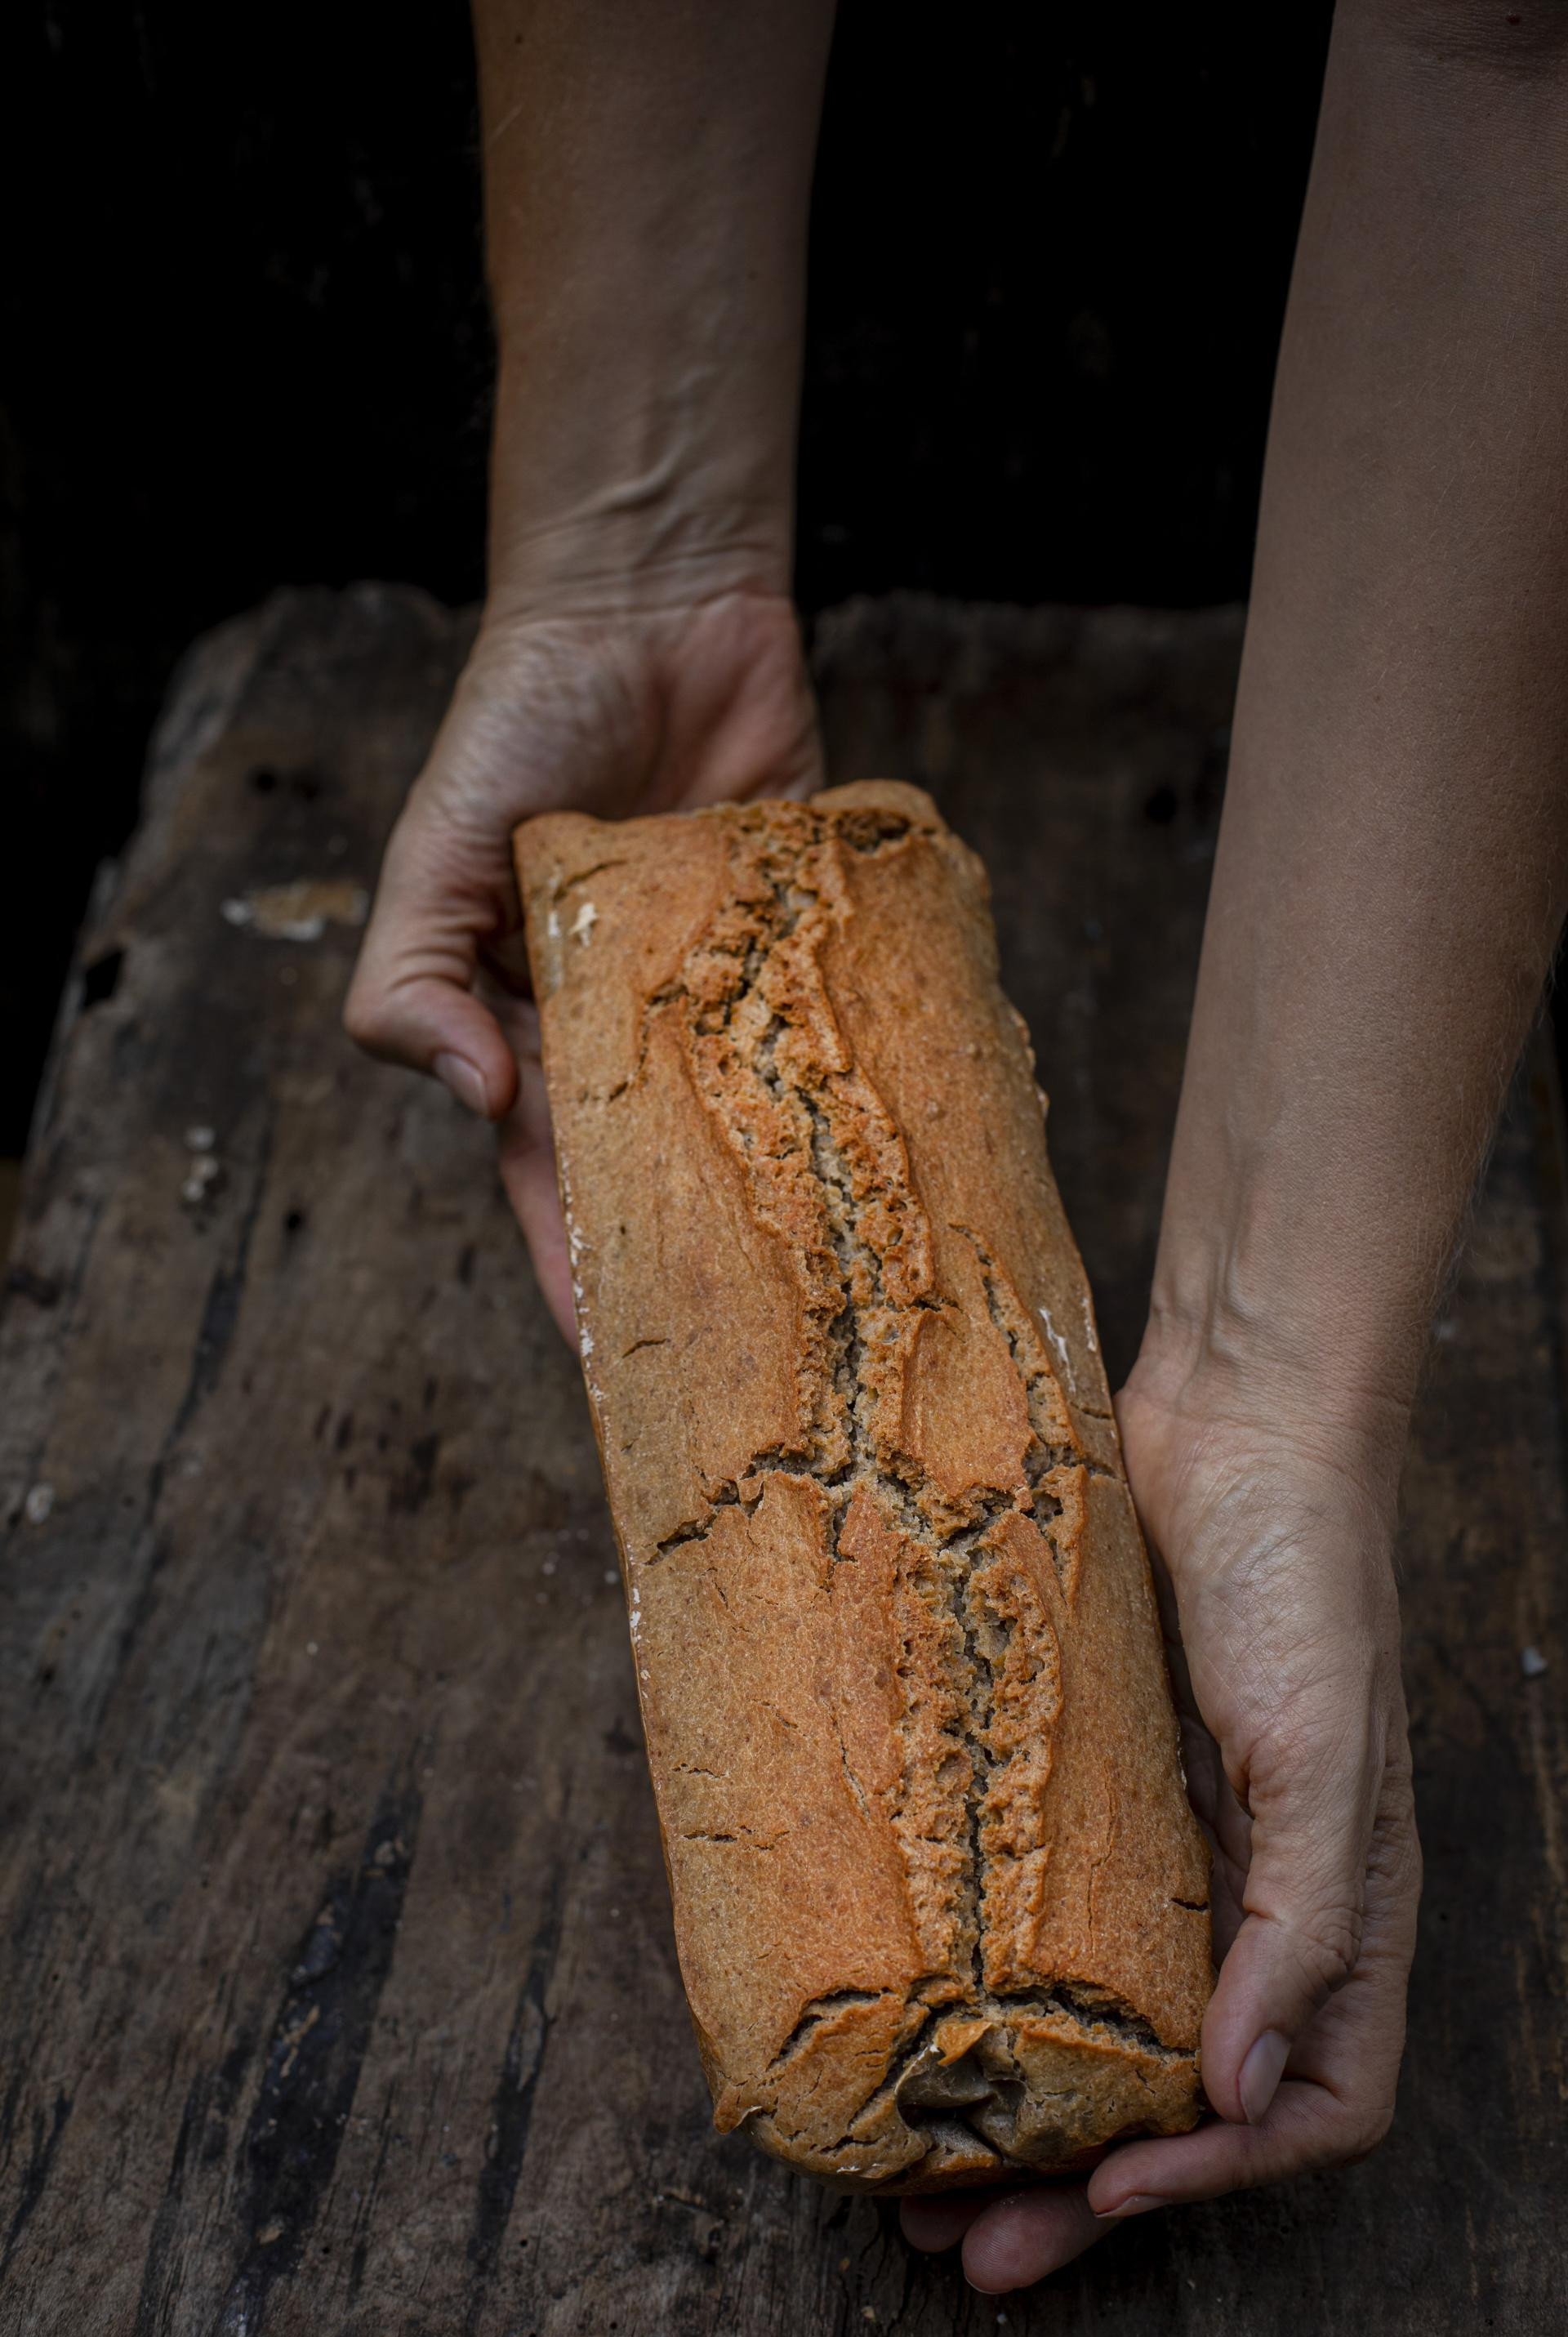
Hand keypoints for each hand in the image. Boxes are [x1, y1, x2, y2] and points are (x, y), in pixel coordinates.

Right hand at [344, 590, 821, 1335]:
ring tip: (847, 1286)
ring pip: (764, 1112)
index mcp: (541, 1027)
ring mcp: (732, 983)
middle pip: (673, 1173)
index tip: (621, 1368)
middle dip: (703, 1263)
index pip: (557, 1179)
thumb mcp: (427, 854)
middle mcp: (641, 1026)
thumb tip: (477, 1099)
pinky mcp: (809, 929)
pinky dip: (869, 1070)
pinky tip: (910, 1150)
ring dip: (795, 1190)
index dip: (580, 1271)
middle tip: (760, 1358)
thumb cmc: (515, 725)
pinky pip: (840, 1016)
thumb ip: (413, 979)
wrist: (646, 606)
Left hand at [902, 1354, 1420, 2290]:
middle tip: (968, 2253)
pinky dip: (989, 1987)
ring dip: (1019, 2110)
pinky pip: (1042, 1916)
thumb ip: (1304, 1925)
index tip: (1110, 2193)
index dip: (1222, 2175)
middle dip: (1085, 2188)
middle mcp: (1256, 1897)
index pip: (1313, 2102)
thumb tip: (1242, 2095)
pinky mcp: (1090, 1785)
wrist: (1230, 1420)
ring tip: (914, 2179)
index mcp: (1342, 1909)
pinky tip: (914, 2017)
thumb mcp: (1326, 1754)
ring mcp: (1167, 1844)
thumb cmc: (1304, 1576)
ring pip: (1098, 2023)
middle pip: (1181, 2095)